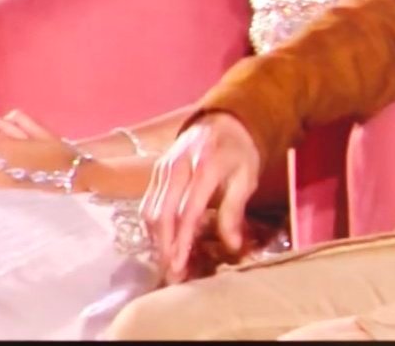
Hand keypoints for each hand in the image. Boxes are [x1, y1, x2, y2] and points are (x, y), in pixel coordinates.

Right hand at [140, 111, 260, 284]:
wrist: (223, 120)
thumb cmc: (239, 152)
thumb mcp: (247, 178)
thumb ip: (235, 210)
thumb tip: (232, 245)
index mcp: (205, 167)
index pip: (188, 211)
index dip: (182, 241)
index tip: (180, 266)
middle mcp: (178, 166)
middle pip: (162, 213)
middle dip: (164, 247)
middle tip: (171, 273)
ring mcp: (163, 167)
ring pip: (150, 210)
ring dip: (155, 240)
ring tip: (167, 263)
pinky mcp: (156, 170)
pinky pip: (148, 202)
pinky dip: (152, 226)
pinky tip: (162, 242)